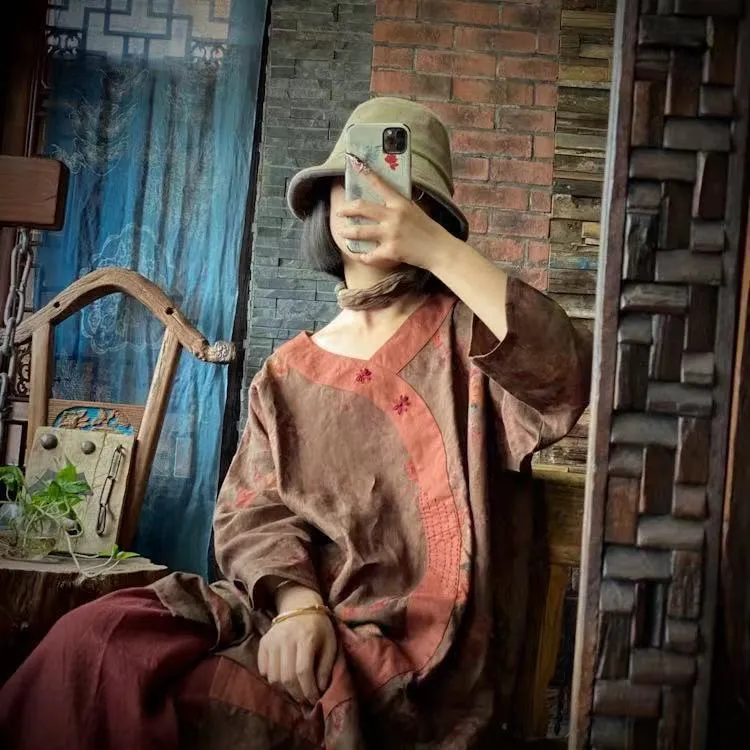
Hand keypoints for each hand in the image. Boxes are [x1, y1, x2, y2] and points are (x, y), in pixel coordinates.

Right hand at [258, 584, 336, 704]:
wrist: (299, 605)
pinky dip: (273, 679)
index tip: (314, 700)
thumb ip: (326, 667)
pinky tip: (284, 678)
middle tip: (304, 700)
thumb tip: (320, 689)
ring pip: (273, 677)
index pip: (303, 671)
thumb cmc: (319, 627)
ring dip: (285, 690)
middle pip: (287, 677)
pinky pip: (264, 670)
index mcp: (306, 637)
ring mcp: (272, 640)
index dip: (308, 690)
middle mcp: (286, 639)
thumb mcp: (330, 643)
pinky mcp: (263, 643)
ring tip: (295, 691)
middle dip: (297, 694)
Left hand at [336, 160, 460, 270]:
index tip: (354, 163)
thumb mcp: (415, 210)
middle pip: (362, 208)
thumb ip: (399, 205)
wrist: (439, 250)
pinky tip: (362, 256)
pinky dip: (364, 257)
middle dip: (347, 209)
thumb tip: (387, 198)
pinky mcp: (390, 251)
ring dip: (348, 233)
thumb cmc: (428, 230)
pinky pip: (370, 255)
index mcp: (400, 203)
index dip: (365, 173)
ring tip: (343, 233)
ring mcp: (390, 234)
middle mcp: (393, 216)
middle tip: (340, 211)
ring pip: (361, 232)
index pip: (380, 184)